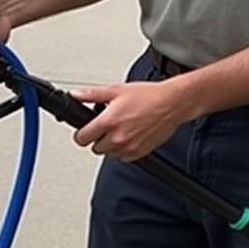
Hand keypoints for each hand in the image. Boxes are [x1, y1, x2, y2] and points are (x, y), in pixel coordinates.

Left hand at [72, 80, 192, 160]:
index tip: (86, 130)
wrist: (173, 103)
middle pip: (94, 147)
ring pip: (108, 153)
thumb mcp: (117, 90)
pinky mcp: (137, 153)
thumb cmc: (148, 96)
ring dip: (111, 144)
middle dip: (98, 138)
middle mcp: (117, 137)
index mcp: (109, 122)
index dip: (82, 133)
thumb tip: (75, 95)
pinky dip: (123, 149)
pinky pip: (122, 157)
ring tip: (122, 128)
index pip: (81, 138)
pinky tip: (131, 135)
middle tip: (108, 126)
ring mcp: (127, 147)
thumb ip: (92, 95)